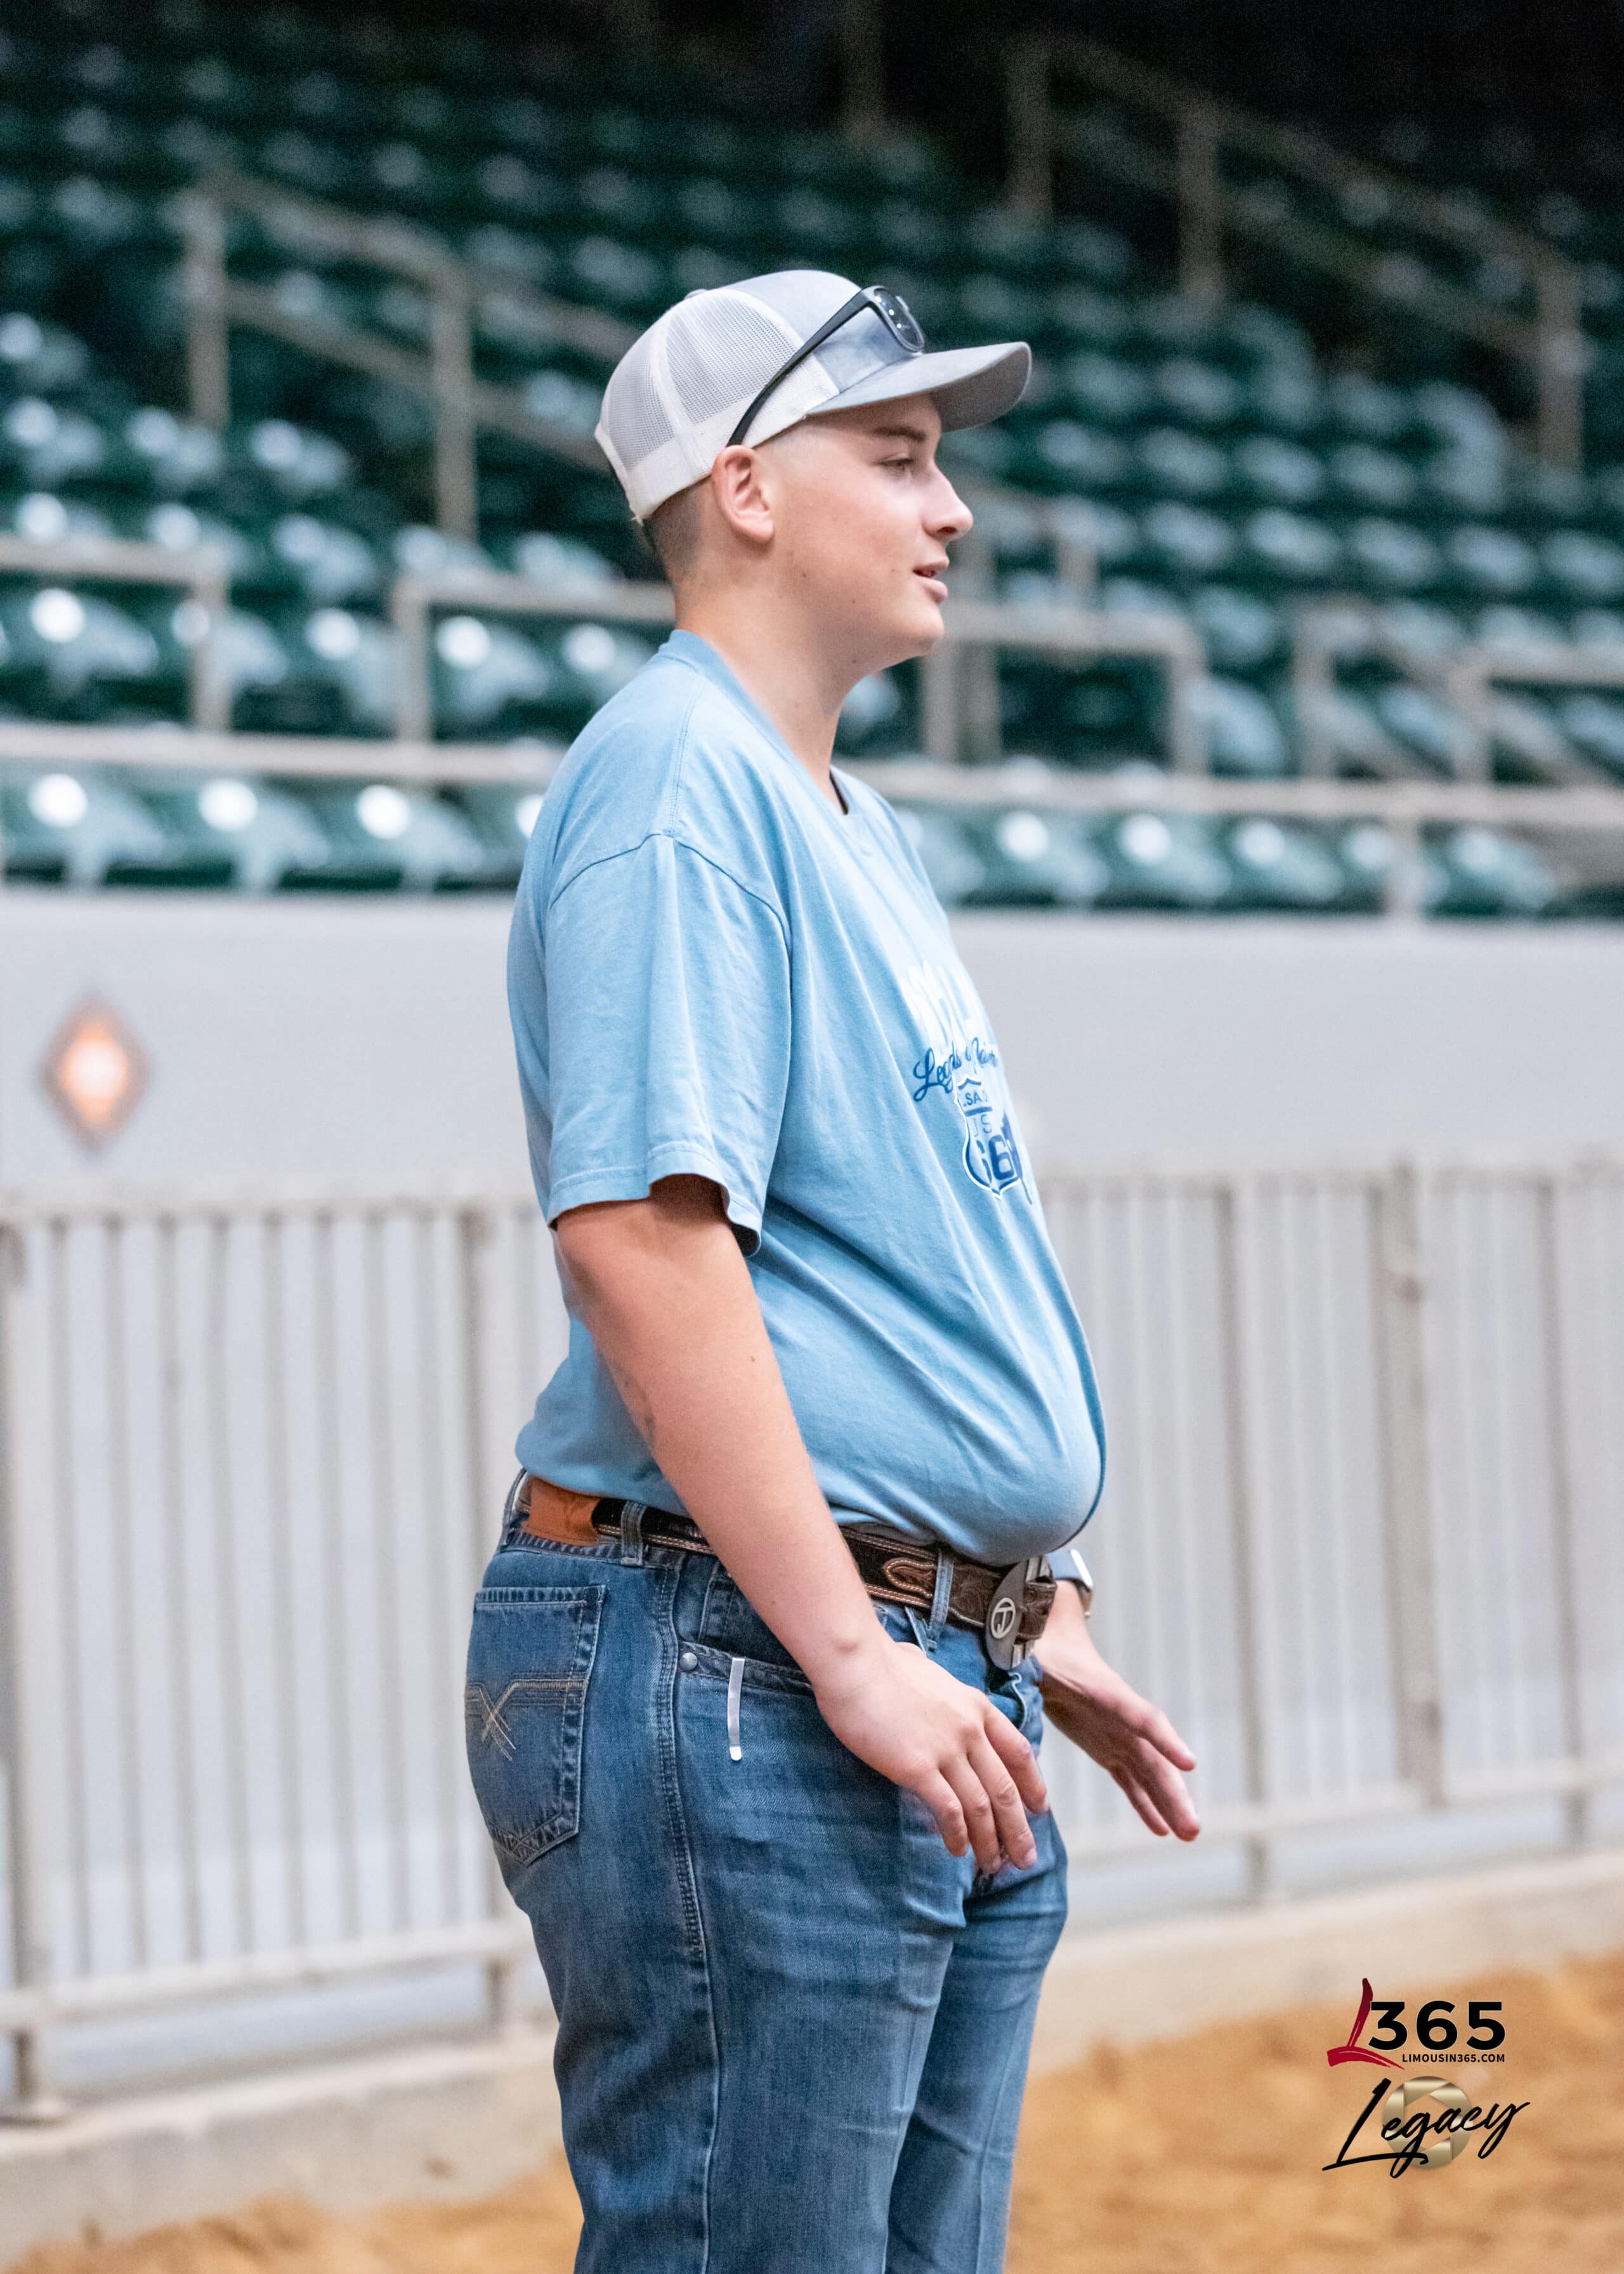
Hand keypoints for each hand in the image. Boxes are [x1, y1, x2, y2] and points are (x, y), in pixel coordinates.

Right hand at [812, 1631, 1047, 1873]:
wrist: (854, 1662)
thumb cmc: (880, 1662)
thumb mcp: (926, 1669)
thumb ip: (937, 1687)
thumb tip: (925, 1678)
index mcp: (975, 1705)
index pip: (1018, 1750)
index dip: (1032, 1783)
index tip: (1039, 1808)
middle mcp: (970, 1730)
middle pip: (1005, 1788)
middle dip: (1018, 1828)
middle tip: (1026, 1858)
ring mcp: (946, 1750)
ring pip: (982, 1806)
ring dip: (990, 1841)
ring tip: (992, 1866)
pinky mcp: (918, 1768)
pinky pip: (948, 1810)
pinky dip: (957, 1835)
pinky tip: (957, 1850)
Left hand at [1034, 1586, 1200, 1840]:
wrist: (1054, 1647)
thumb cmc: (1045, 1653)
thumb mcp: (1038, 1659)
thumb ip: (1034, 1668)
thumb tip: (1025, 1671)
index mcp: (1109, 1693)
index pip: (1142, 1716)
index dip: (1165, 1739)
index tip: (1189, 1763)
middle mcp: (1124, 1717)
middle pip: (1155, 1758)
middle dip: (1174, 1792)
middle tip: (1193, 1826)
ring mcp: (1120, 1735)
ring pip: (1150, 1775)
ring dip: (1168, 1805)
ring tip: (1188, 1836)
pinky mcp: (1109, 1749)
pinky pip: (1132, 1782)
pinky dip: (1147, 1805)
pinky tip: (1161, 1830)